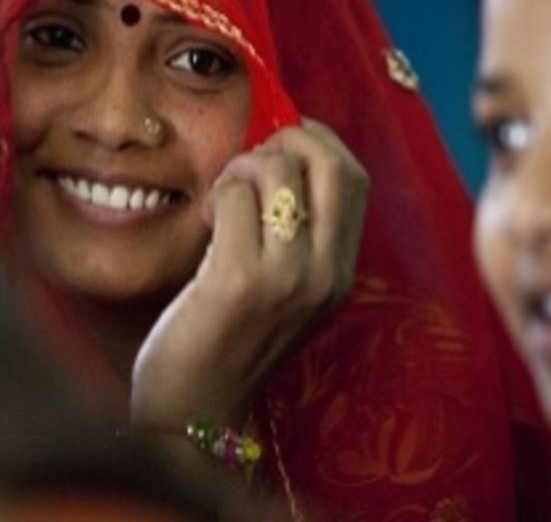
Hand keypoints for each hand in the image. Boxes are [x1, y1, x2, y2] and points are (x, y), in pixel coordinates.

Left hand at [131, 118, 368, 429]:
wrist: (195, 413)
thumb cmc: (229, 343)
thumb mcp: (285, 292)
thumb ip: (296, 235)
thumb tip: (280, 158)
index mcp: (340, 275)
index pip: (355, 180)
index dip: (322, 142)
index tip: (287, 136)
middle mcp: (325, 275)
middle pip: (331, 165)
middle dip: (288, 141)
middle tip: (252, 162)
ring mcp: (286, 279)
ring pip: (277, 173)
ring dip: (242, 167)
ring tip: (223, 197)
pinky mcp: (239, 281)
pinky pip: (233, 196)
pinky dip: (217, 193)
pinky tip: (206, 221)